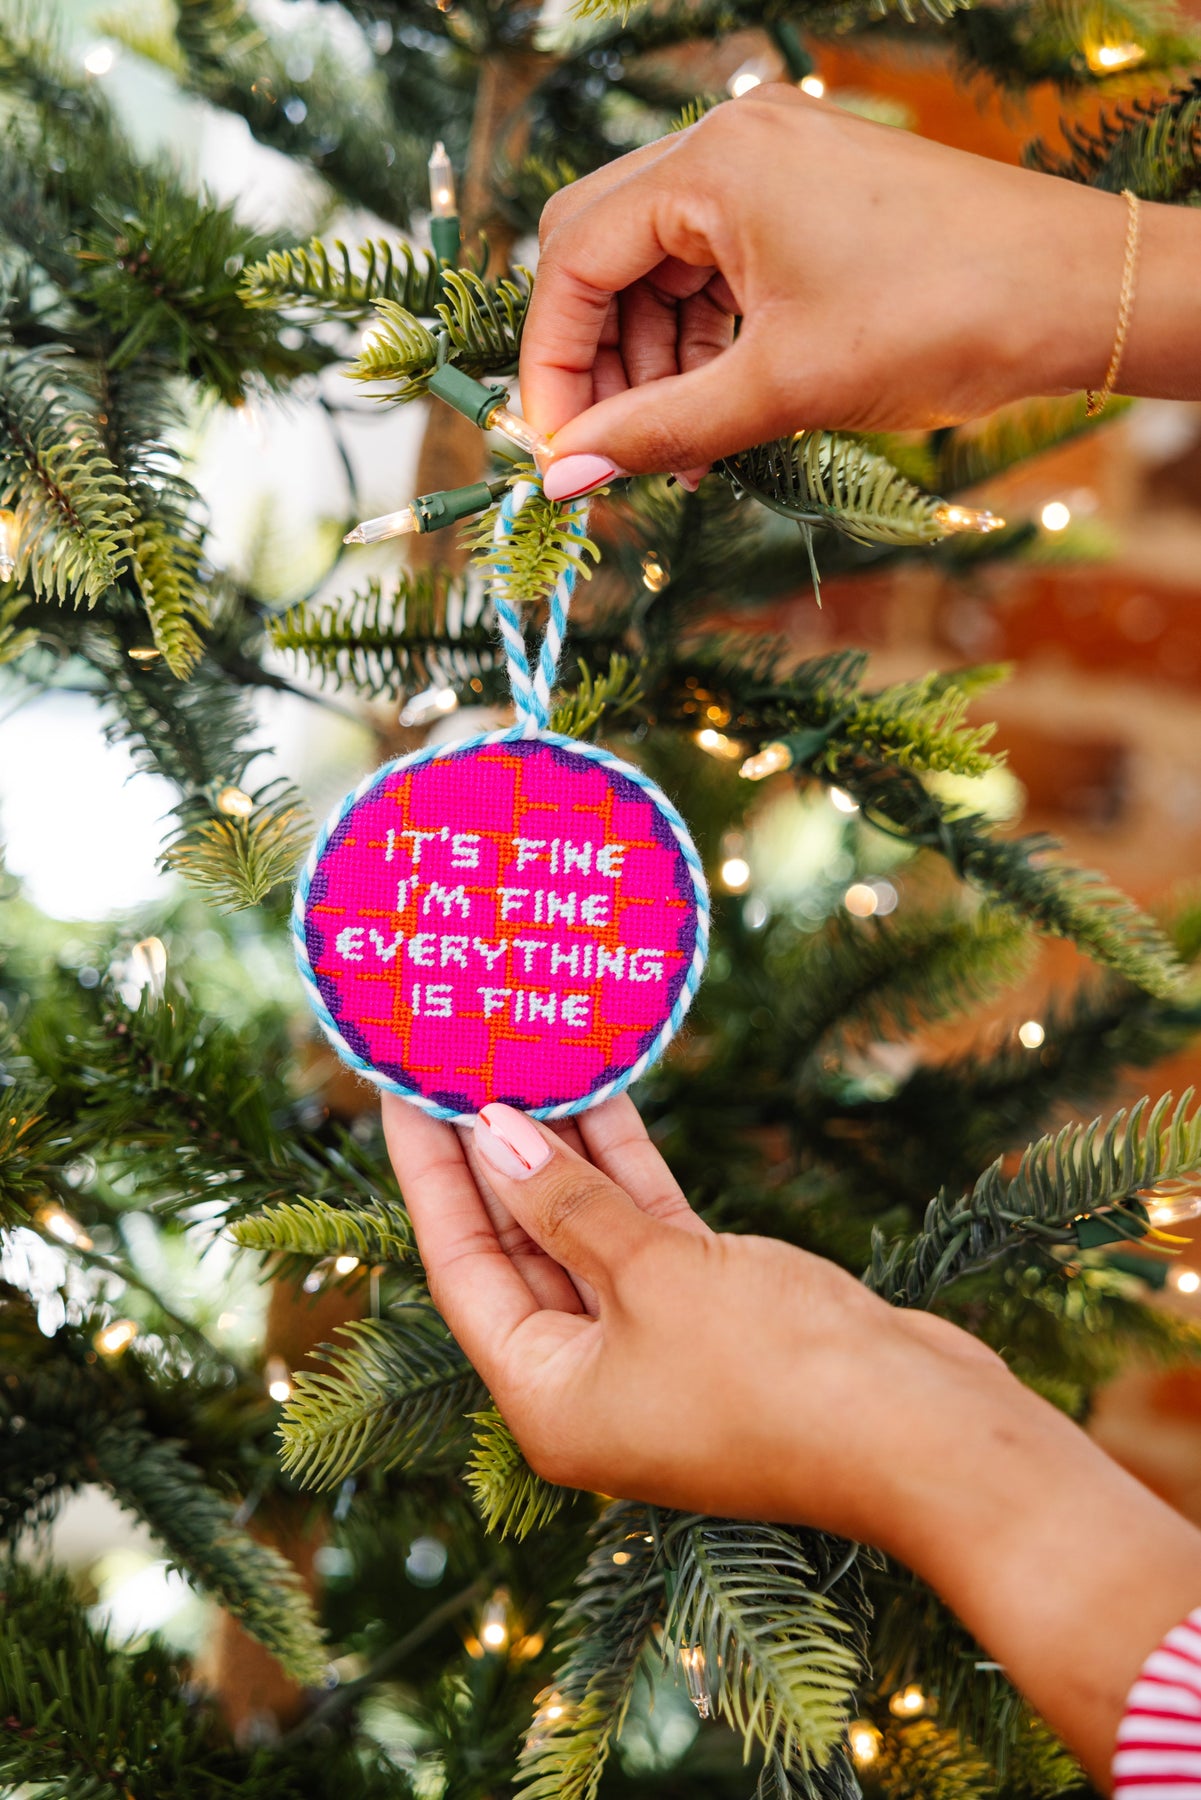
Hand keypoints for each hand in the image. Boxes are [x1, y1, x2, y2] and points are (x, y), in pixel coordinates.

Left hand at [381, 1090, 1002, 1535]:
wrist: (927, 1435)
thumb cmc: (776, 1374)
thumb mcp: (654, 1278)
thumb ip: (569, 1204)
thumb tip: (492, 1135)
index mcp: (548, 1398)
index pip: (461, 1264)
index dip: (428, 1170)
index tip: (402, 1088)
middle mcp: (590, 1378)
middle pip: (517, 1244)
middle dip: (489, 1151)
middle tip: (456, 1056)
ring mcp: (654, 1346)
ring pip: (584, 1228)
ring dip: (559, 1147)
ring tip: (523, 1055)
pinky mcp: (715, 1313)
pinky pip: (646, 1229)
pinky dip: (625, 1168)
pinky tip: (605, 1094)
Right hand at [520, 87, 1200, 495]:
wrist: (1076, 294)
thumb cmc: (941, 318)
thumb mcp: (781, 387)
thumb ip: (659, 431)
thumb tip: (565, 478)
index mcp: (715, 162)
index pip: (573, 257)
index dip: (551, 364)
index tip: (555, 451)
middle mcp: (734, 142)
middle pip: (603, 249)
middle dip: (595, 357)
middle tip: (608, 449)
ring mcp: (774, 164)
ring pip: (659, 264)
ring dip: (650, 358)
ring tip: (677, 446)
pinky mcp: (808, 197)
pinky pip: (716, 267)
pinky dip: (702, 339)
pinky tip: (715, 406)